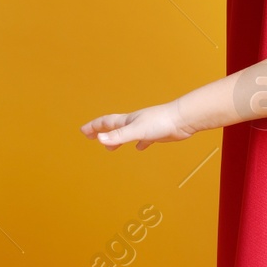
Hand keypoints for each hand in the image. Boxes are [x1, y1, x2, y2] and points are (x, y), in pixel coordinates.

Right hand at [80, 101, 195, 149]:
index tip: (82, 131)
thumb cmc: (162, 122)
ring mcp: (146, 127)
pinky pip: (145, 139)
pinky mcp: (157, 134)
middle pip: (114, 126)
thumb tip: (100, 139)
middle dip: (101, 131)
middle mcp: (135, 122)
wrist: (183, 119)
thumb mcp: (137, 130)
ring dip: (117, 139)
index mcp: (128, 120)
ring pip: (127, 133)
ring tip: (111, 148)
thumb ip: (119, 136)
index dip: (93, 126)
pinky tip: (141, 147)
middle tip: (90, 136)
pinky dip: (139, 143)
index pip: (106, 122)